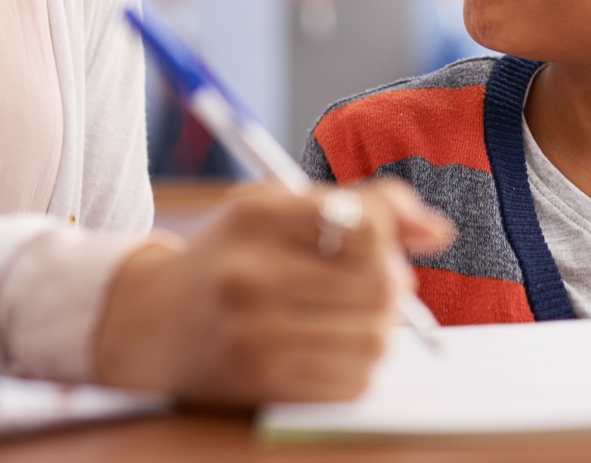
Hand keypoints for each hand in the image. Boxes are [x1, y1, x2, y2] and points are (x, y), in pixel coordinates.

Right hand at [92, 179, 453, 404]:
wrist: (150, 324)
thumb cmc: (230, 259)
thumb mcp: (279, 211)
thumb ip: (364, 206)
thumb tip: (440, 231)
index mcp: (257, 215)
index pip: (364, 221)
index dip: (386, 236)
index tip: (373, 245)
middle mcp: (251, 272)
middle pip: (379, 283)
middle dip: (392, 287)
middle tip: (376, 288)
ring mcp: (253, 332)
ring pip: (374, 337)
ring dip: (380, 331)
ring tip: (355, 320)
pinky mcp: (260, 383)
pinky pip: (351, 381)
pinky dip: (357, 368)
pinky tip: (331, 351)